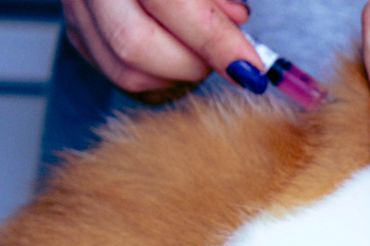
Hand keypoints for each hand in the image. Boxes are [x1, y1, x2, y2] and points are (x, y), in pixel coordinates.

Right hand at [61, 0, 262, 92]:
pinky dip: (159, 73)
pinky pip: (118, 72)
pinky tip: (179, 50)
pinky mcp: (77, 30)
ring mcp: (77, 7)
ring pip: (125, 69)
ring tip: (203, 49)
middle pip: (135, 45)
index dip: (215, 41)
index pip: (171, 4)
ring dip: (178, 72)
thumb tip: (237, 20)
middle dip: (193, 63)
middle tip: (226, 57)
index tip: (252, 68)